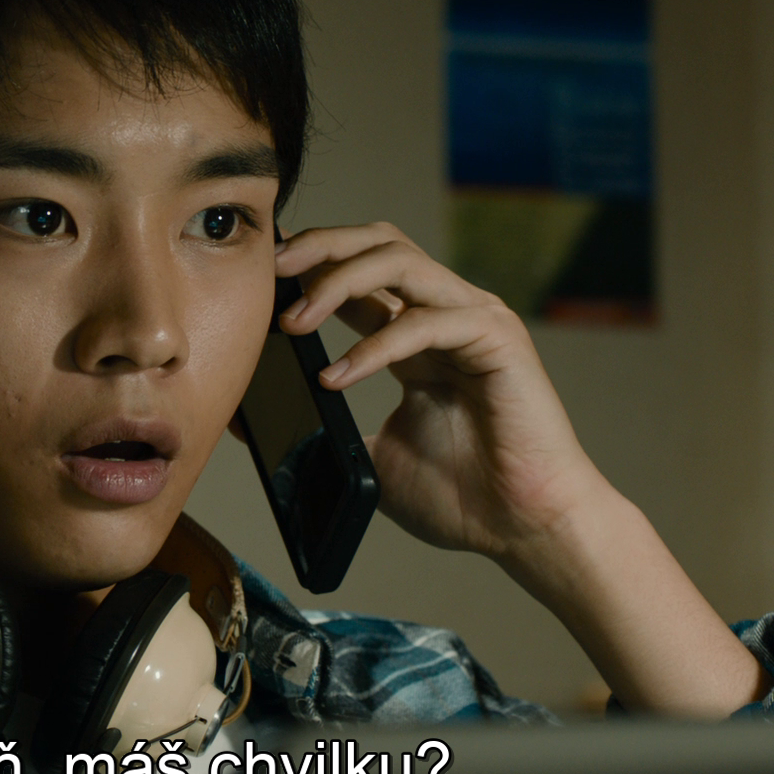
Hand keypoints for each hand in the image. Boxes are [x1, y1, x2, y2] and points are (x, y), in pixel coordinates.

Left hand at [272, 221, 611, 557]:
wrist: (525, 530)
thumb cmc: (461, 498)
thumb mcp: (368, 457)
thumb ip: (324, 430)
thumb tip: (248, 426)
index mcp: (416, 335)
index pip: (358, 274)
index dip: (308, 266)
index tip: (256, 279)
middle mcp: (446, 314)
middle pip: (378, 244)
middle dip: (320, 246)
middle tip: (270, 270)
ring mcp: (475, 319)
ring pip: (400, 262)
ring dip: (338, 283)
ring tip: (296, 321)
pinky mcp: (499, 338)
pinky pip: (426, 321)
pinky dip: (376, 345)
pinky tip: (339, 377)